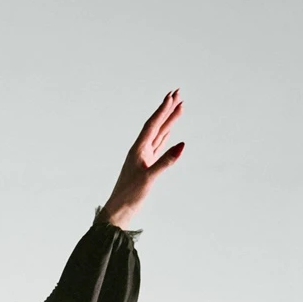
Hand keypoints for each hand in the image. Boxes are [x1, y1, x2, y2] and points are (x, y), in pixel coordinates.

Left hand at [101, 89, 184, 228]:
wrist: (119, 209)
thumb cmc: (131, 195)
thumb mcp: (149, 178)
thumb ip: (166, 161)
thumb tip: (182, 145)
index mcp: (138, 149)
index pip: (153, 124)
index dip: (162, 110)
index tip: (172, 95)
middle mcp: (140, 149)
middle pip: (156, 124)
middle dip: (167, 108)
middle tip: (178, 92)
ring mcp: (144, 156)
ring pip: (160, 133)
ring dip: (169, 120)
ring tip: (180, 106)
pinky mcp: (147, 164)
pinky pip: (159, 145)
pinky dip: (166, 136)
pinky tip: (170, 131)